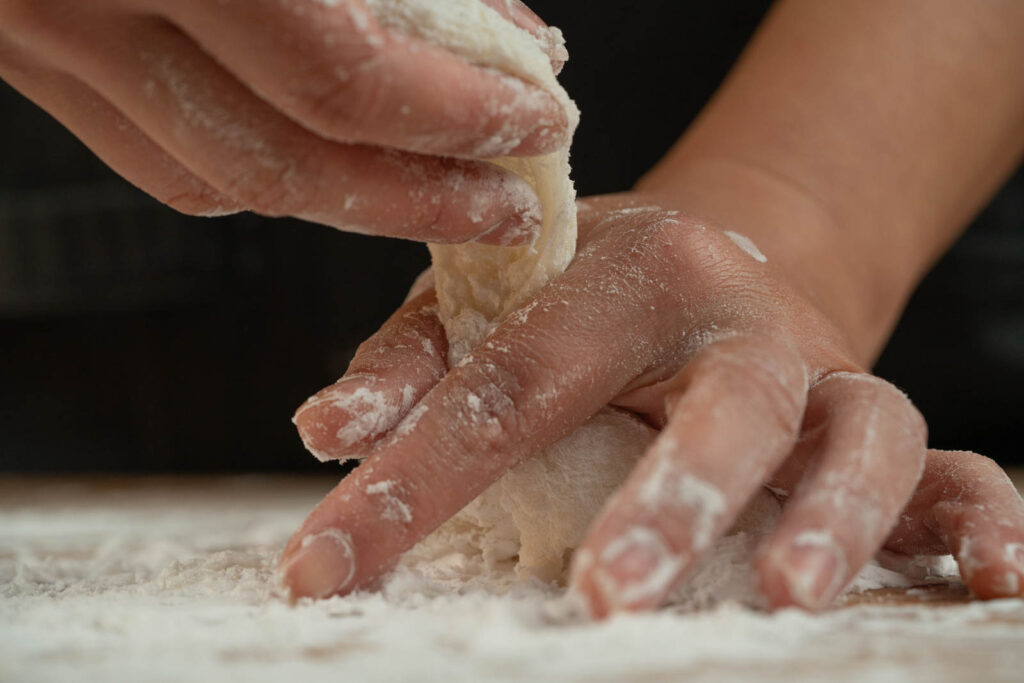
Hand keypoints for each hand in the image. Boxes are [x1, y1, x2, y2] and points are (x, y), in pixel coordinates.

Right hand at [0, 0, 564, 242]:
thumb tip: (503, 33)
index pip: (340, 76)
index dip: (456, 116)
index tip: (537, 120)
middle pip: (282, 164)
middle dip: (417, 200)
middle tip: (504, 207)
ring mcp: (32, 40)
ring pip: (215, 180)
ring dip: (344, 202)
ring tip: (434, 194)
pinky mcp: (22, 57)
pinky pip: (153, 155)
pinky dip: (256, 171)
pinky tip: (326, 161)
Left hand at [278, 193, 1023, 613]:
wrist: (711, 261)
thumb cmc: (585, 293)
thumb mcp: (495, 297)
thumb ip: (416, 357)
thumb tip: (328, 428)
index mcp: (633, 273)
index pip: (512, 379)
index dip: (412, 478)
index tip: (327, 570)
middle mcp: (742, 323)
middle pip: (723, 405)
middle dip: (670, 500)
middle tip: (609, 593)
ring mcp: (822, 377)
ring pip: (858, 437)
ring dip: (830, 519)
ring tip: (786, 596)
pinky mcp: (874, 426)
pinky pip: (950, 470)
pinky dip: (979, 520)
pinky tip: (985, 578)